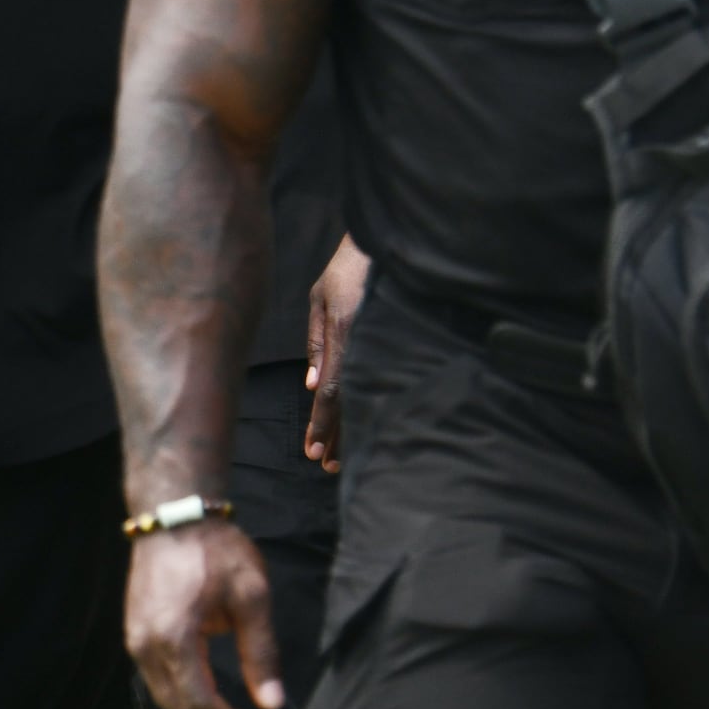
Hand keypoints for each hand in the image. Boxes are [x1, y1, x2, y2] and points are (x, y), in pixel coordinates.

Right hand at [125, 523, 285, 708]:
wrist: (173, 516)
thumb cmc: (216, 551)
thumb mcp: (251, 597)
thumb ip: (260, 653)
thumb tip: (272, 705)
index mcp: (174, 637)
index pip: (200, 703)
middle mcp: (147, 647)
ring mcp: (136, 643)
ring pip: (168, 704)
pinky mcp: (137, 638)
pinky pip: (160, 687)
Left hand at [305, 237, 368, 468]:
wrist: (388, 242)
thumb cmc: (347, 267)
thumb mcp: (321, 298)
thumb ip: (316, 341)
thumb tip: (313, 385)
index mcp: (343, 332)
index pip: (333, 390)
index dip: (321, 423)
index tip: (312, 450)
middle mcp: (364, 342)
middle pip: (349, 401)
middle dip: (336, 435)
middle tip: (326, 466)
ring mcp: (382, 343)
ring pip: (366, 396)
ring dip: (352, 428)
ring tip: (340, 457)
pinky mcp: (396, 341)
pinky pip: (380, 380)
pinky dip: (370, 406)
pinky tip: (366, 426)